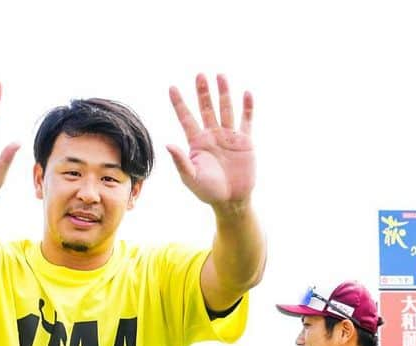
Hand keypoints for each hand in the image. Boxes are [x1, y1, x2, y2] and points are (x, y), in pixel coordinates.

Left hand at [167, 74, 254, 207]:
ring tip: (220, 76)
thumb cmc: (208, 191)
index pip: (186, 118)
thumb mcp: (191, 177)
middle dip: (203, 92)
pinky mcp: (245, 141)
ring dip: (223, 93)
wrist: (231, 200)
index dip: (179, 103)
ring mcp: (229, 137)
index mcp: (197, 142)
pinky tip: (246, 93)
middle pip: (206, 108)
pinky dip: (247, 107)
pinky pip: (246, 120)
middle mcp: (212, 135)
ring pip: (226, 109)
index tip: (172, 87)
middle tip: (199, 75)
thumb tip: (167, 144)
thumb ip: (180, 160)